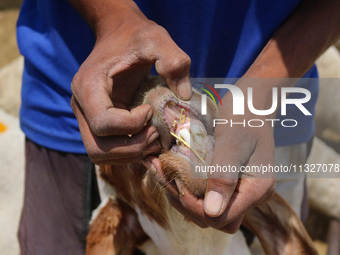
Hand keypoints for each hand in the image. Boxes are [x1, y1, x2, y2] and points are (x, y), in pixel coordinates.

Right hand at [70, 2, 190, 163]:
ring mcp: (87, 117)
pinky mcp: (98, 124)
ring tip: (155, 139)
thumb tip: (184, 96)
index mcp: (88, 86)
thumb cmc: (134, 36)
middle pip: (99, 148)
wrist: (118, 35)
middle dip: (133, 147)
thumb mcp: (155, 39)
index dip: (132, 124)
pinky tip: (150, 146)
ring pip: (101, 155)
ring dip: (132, 154)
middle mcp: (82, 106)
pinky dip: (130, 154)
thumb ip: (173, 60)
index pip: (103, 123)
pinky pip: (109, 151)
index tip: (150, 109)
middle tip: (156, 134)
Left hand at [144, 80, 275, 232]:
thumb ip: (224, 175)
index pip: (224, 218)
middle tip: (168, 180)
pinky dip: (189, 189)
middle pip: (217, 219)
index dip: (197, 208)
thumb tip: (212, 212)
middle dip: (188, 205)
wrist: (250, 101)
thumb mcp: (233, 142)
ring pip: (210, 210)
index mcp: (257, 188)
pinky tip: (173, 174)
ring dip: (185, 198)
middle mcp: (251, 194)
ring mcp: (240, 188)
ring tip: (165, 175)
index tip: (176, 185)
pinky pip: (208, 195)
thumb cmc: (243, 115)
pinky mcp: (229, 181)